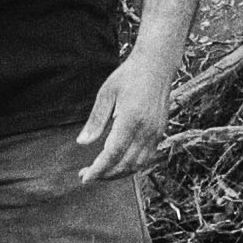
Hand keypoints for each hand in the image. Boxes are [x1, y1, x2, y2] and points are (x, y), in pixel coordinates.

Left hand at [71, 39, 179, 183]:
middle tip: (86, 175)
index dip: (99, 169)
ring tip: (100, 172)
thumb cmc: (128, 75)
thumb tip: (82, 143)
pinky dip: (131, 166)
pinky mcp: (160, 132)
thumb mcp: (106, 93)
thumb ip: (96, 120)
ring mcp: (156, 132)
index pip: (113, 153)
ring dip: (118, 173)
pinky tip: (117, 164)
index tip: (85, 178)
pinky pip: (146, 158)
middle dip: (105, 174)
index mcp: (131, 119)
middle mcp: (146, 129)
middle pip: (125, 164)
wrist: (157, 65)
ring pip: (137, 165)